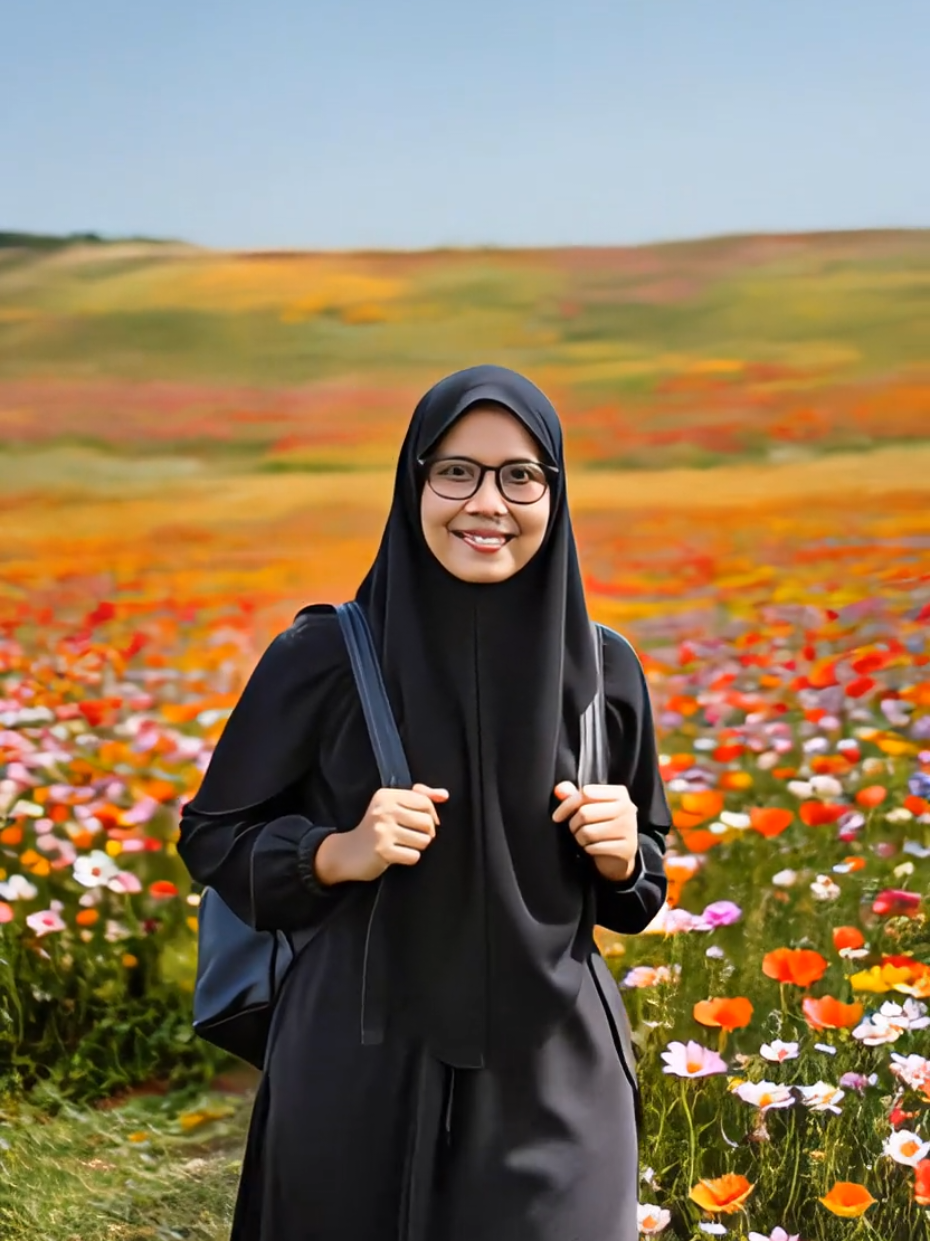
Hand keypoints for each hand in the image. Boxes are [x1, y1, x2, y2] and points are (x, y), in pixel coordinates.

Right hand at [314, 783, 447, 884]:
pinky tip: (397, 855)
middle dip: (426, 833)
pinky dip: (408, 858)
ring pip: (423, 841)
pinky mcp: (382, 850)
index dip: (431, 815)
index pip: (424, 802)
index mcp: (387, 796)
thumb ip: (419, 797)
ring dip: (417, 847)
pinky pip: (413, 856)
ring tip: (403, 845)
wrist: (346, 852)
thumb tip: (444, 795)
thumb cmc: (375, 828)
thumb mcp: (392, 805)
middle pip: (427, 822)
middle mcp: (384, 810)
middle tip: (412, 836)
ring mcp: (382, 831)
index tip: (423, 823)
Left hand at [551, 781, 638, 882]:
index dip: (567, 805)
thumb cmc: (602, 825)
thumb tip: (559, 790)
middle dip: (573, 824)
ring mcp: (629, 828)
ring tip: (585, 838)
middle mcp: (627, 808)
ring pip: (587, 832)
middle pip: (584, 813)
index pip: (586, 792)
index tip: (558, 816)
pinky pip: (595, 848)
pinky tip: (593, 847)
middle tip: (576, 829)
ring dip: (580, 838)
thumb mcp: (590, 807)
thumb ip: (574, 796)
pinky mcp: (626, 848)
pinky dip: (588, 849)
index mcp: (619, 793)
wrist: (620, 854)